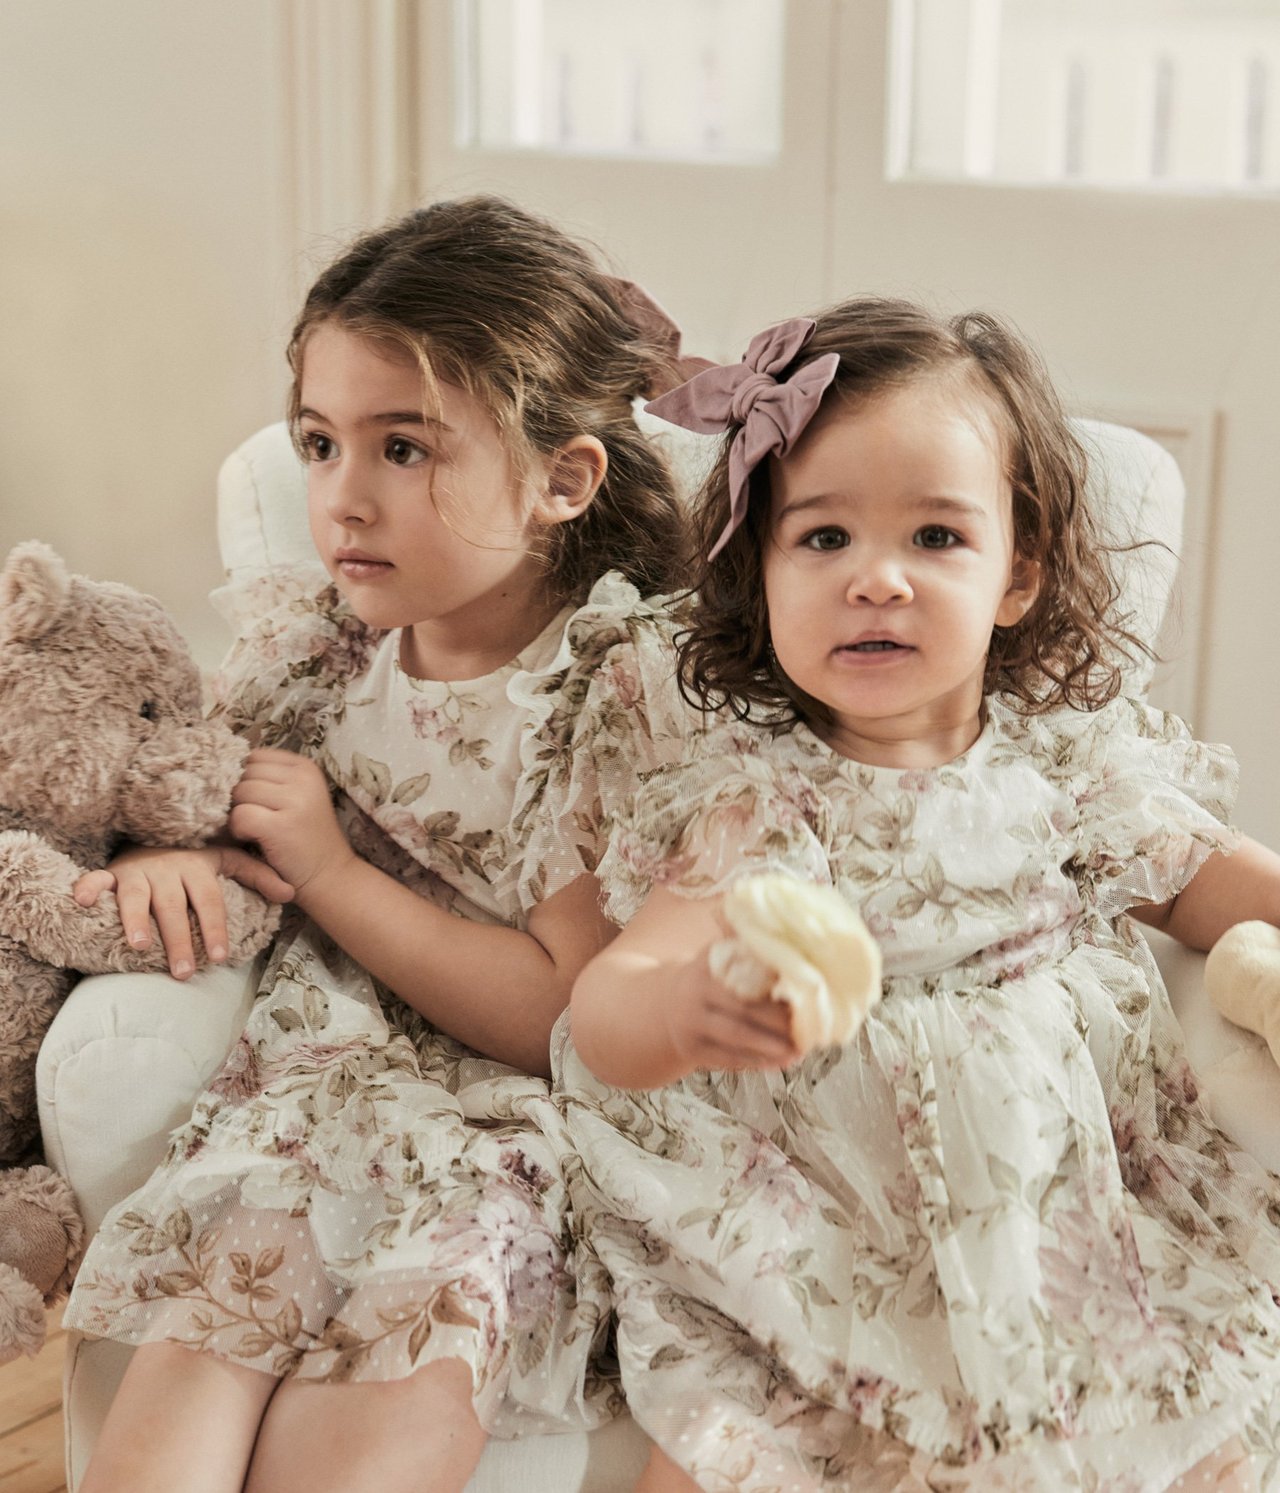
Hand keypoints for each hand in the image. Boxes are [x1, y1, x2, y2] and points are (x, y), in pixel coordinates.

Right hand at [74, 844, 292, 978]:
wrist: (156, 833)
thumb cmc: (195, 857)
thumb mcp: (228, 860)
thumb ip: (259, 876)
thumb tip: (292, 893)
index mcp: (197, 866)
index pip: (210, 900)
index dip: (215, 928)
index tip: (219, 957)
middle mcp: (167, 868)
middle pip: (174, 907)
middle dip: (179, 939)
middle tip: (183, 972)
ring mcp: (137, 870)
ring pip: (135, 897)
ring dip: (136, 921)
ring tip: (141, 947)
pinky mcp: (112, 871)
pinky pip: (96, 878)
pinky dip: (88, 887)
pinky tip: (82, 901)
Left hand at [229, 747, 355, 903]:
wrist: (330, 876)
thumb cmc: (304, 839)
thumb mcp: (296, 798)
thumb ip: (269, 780)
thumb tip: (222, 769)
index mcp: (305, 766)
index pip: (254, 756)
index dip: (245, 779)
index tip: (257, 802)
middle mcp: (303, 778)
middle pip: (244, 773)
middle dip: (240, 797)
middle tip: (254, 819)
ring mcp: (295, 800)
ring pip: (239, 792)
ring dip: (237, 814)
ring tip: (254, 830)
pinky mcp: (282, 826)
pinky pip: (240, 816)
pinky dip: (238, 831)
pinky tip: (252, 839)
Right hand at [657, 947, 800, 1073]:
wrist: (668, 1006)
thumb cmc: (712, 981)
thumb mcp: (721, 960)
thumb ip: (750, 953)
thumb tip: (797, 951)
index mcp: (707, 963)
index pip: (745, 974)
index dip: (776, 985)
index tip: (804, 993)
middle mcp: (695, 991)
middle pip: (743, 1007)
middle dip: (779, 1020)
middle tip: (808, 1028)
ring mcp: (691, 1023)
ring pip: (736, 1036)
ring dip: (771, 1046)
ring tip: (799, 1051)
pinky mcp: (691, 1049)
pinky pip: (728, 1059)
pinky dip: (757, 1062)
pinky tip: (780, 1062)